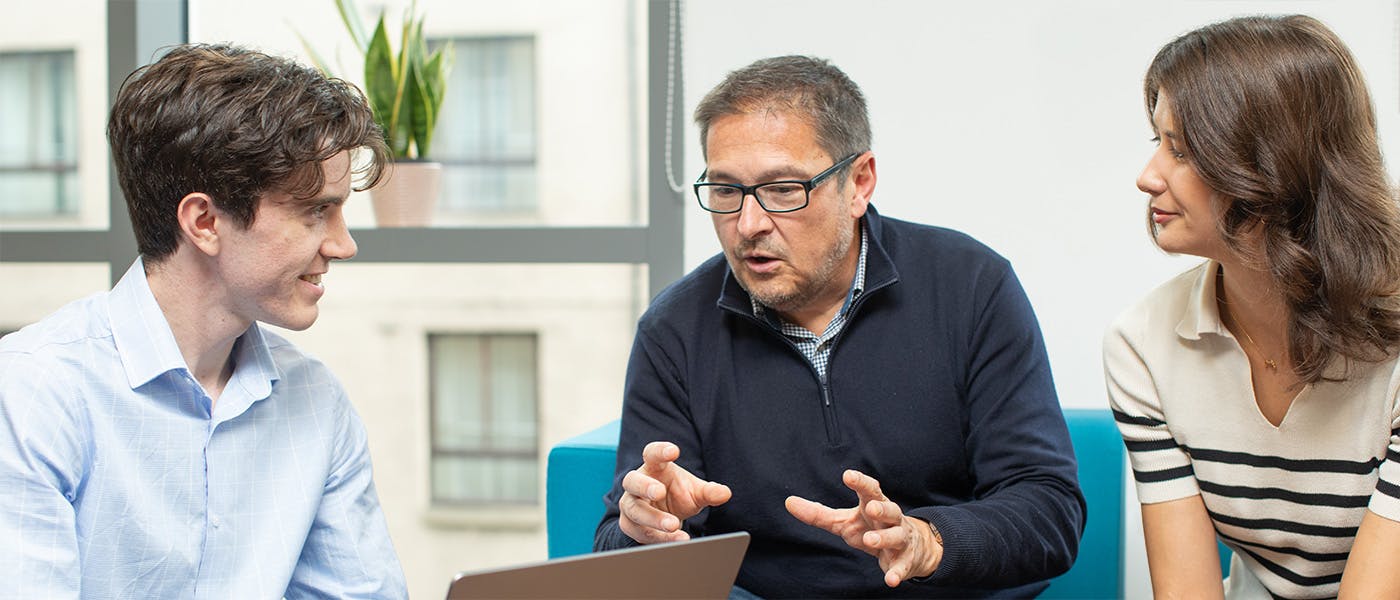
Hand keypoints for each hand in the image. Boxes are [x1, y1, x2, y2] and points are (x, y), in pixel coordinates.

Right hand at [618, 441, 731, 543]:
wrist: (664, 518)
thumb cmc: (677, 496)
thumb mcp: (695, 492)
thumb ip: (709, 492)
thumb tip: (725, 493)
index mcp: (653, 467)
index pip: (652, 454)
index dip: (660, 451)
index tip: (674, 451)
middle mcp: (637, 484)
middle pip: (633, 481)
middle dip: (645, 486)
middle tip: (659, 491)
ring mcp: (630, 505)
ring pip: (635, 510)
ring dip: (654, 518)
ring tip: (674, 524)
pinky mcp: (630, 525)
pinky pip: (641, 532)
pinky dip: (660, 537)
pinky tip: (676, 539)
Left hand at [786, 469, 942, 587]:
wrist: (909, 548)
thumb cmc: (870, 527)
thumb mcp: (843, 521)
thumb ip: (818, 513)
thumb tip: (789, 502)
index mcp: (874, 504)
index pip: (870, 489)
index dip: (860, 482)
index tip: (848, 475)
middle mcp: (890, 519)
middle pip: (890, 509)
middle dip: (881, 508)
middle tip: (870, 508)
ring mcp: (900, 538)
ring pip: (896, 536)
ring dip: (884, 538)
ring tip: (871, 540)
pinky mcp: (904, 560)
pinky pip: (902, 566)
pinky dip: (897, 572)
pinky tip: (890, 580)